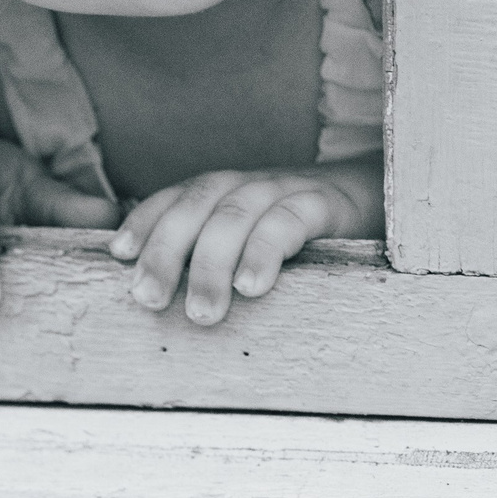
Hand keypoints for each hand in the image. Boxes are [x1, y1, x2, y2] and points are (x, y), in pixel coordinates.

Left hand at [109, 158, 380, 326]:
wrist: (378, 198)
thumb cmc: (302, 233)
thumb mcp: (252, 238)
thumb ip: (212, 255)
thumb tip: (160, 298)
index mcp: (228, 189)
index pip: (177, 196)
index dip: (146, 219)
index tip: (119, 255)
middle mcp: (251, 183)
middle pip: (199, 204)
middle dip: (166, 250)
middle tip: (147, 299)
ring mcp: (288, 188)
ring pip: (237, 214)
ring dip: (212, 263)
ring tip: (201, 314)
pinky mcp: (326, 203)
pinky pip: (289, 219)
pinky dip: (265, 250)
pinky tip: (251, 286)